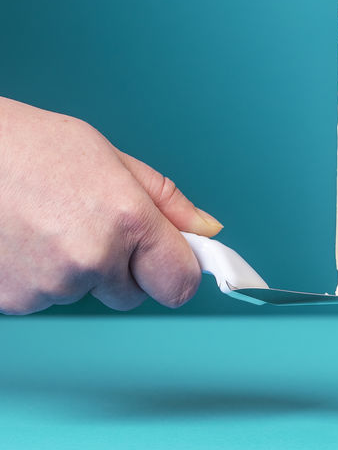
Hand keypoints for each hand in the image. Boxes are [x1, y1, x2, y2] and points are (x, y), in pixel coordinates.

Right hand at [0, 96, 221, 313]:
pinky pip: (46, 297)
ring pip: (86, 292)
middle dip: (125, 268)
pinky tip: (23, 239)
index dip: (177, 270)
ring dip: (77, 269)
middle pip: (133, 293)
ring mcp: (49, 286)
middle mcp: (91, 260)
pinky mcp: (13, 302)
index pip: (179, 283)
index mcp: (126, 220)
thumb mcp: (111, 159)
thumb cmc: (30, 147)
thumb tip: (207, 231)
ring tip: (47, 222)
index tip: (172, 258)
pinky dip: (40, 276)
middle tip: (94, 224)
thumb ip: (166, 202)